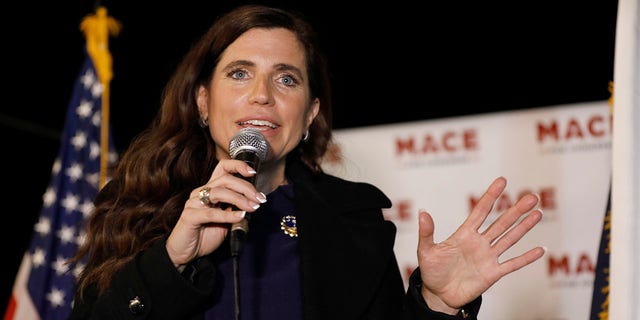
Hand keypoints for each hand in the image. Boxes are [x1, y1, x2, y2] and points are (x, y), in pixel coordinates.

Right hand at [165, 159, 265, 270]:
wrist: (187, 253)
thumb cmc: (206, 234)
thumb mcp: (226, 219)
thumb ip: (236, 208)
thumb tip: (254, 201)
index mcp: (210, 189)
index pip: (223, 168)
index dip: (238, 166)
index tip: (252, 172)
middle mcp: (201, 192)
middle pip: (225, 179)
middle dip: (246, 187)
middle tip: (259, 199)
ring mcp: (194, 203)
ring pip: (218, 192)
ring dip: (239, 199)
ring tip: (252, 207)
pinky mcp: (190, 216)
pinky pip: (211, 213)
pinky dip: (228, 215)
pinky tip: (240, 217)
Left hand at [417, 176, 544, 313]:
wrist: (438, 295)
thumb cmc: (431, 271)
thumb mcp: (425, 250)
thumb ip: (427, 232)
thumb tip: (422, 212)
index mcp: (464, 234)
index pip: (481, 211)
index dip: (491, 196)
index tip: (502, 181)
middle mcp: (479, 243)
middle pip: (501, 222)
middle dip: (516, 210)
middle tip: (532, 196)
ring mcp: (488, 257)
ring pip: (510, 238)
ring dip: (524, 227)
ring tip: (537, 213)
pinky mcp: (493, 273)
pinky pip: (512, 264)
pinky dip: (526, 258)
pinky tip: (540, 249)